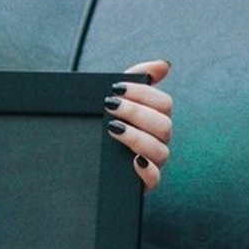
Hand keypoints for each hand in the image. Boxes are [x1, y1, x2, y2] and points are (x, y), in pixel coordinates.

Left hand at [107, 58, 172, 188]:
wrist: (84, 161)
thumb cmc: (105, 126)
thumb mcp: (116, 100)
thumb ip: (137, 78)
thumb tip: (164, 65)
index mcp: (154, 119)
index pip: (164, 103)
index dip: (143, 93)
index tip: (117, 88)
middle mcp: (158, 140)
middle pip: (164, 125)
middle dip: (136, 112)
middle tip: (110, 105)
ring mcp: (152, 162)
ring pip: (161, 151)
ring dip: (137, 137)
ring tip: (113, 129)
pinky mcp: (143, 183)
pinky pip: (154, 180)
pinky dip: (146, 170)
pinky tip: (132, 161)